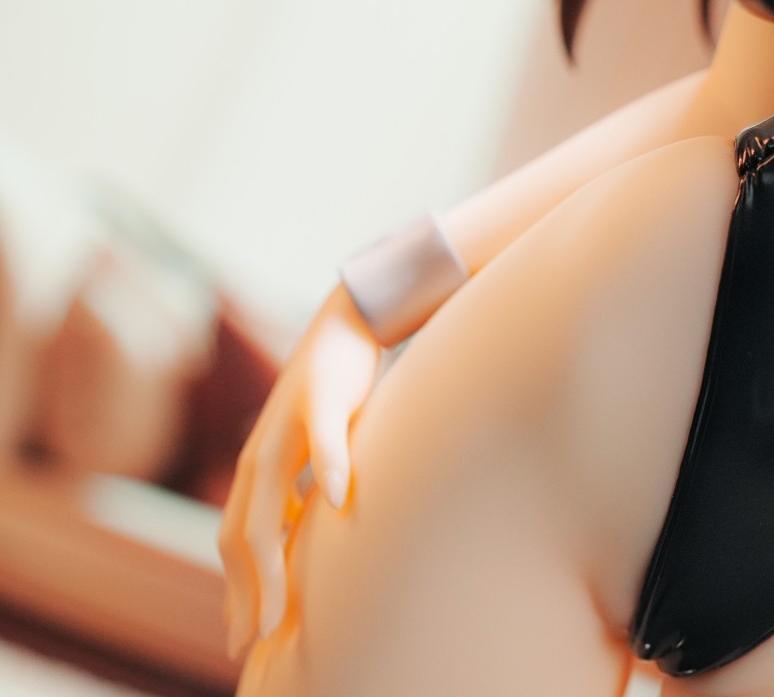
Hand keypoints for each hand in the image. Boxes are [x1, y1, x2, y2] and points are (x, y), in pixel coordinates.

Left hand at [218, 284, 379, 656]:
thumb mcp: (317, 448)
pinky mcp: (325, 398)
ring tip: (278, 607)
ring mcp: (288, 426)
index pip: (237, 541)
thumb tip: (307, 531)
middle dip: (247, 594)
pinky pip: (326, 441)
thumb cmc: (338, 389)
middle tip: (255, 641)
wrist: (348, 319)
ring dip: (271, 561)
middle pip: (243, 535)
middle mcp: (261, 453)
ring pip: (270, 502)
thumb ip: (304, 489)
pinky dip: (328, 472)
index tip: (244, 638)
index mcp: (258, 467)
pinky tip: (336, 501)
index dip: (238, 591)